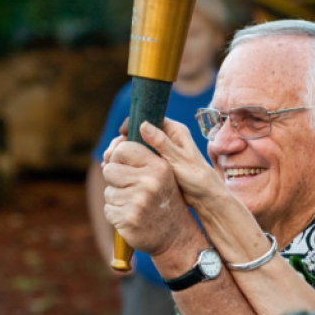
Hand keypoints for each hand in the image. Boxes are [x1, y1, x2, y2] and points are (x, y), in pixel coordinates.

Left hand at [101, 131, 198, 256]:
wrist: (176, 235)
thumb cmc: (163, 199)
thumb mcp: (160, 173)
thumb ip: (136, 157)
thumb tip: (106, 153)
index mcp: (159, 166)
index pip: (124, 148)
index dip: (119, 157)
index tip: (127, 167)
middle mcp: (150, 182)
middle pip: (110, 169)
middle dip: (116, 179)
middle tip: (134, 189)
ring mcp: (139, 201)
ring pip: (108, 191)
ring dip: (117, 199)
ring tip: (136, 204)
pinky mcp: (128, 219)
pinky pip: (108, 209)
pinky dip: (116, 214)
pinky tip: (132, 217)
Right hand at [110, 118, 225, 208]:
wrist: (205, 197)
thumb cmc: (197, 177)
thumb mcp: (178, 159)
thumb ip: (162, 143)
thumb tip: (144, 125)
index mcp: (175, 130)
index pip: (150, 118)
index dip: (133, 124)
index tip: (121, 134)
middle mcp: (167, 138)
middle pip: (140, 132)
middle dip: (124, 141)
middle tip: (111, 153)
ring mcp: (162, 151)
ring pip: (138, 146)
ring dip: (124, 153)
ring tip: (110, 162)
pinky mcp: (157, 164)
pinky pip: (140, 158)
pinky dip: (129, 162)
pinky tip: (118, 169)